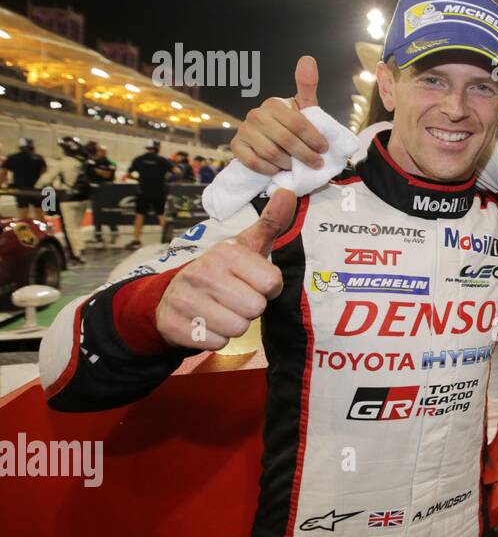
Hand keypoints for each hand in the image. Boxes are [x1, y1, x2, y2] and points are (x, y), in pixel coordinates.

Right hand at [156, 188, 296, 349]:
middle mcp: (202, 272)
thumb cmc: (221, 271)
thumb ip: (270, 222)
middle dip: (250, 309)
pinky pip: (215, 343)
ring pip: (237, 328)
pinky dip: (214, 339)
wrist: (170, 295)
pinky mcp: (173, 325)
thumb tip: (288, 192)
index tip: (252, 282)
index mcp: (225, 252)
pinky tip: (204, 323)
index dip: (267, 288)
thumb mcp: (246, 246)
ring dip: (233, 325)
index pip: (271, 283)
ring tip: (220, 310)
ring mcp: (184, 299)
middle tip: (235, 298)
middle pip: (255, 308)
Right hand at [230, 56, 330, 174]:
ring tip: (297, 166)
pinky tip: (279, 169)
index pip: (298, 124)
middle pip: (286, 140)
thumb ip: (307, 85)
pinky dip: (270, 169)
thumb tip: (307, 58)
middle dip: (305, 155)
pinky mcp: (236, 146)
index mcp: (274, 104)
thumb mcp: (304, 107)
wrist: (274, 143)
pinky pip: (255, 162)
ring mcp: (244, 130)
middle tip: (317, 163)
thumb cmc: (293, 125)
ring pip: (271, 153)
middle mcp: (256, 114)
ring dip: (288, 163)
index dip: (314, 139)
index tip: (324, 149)